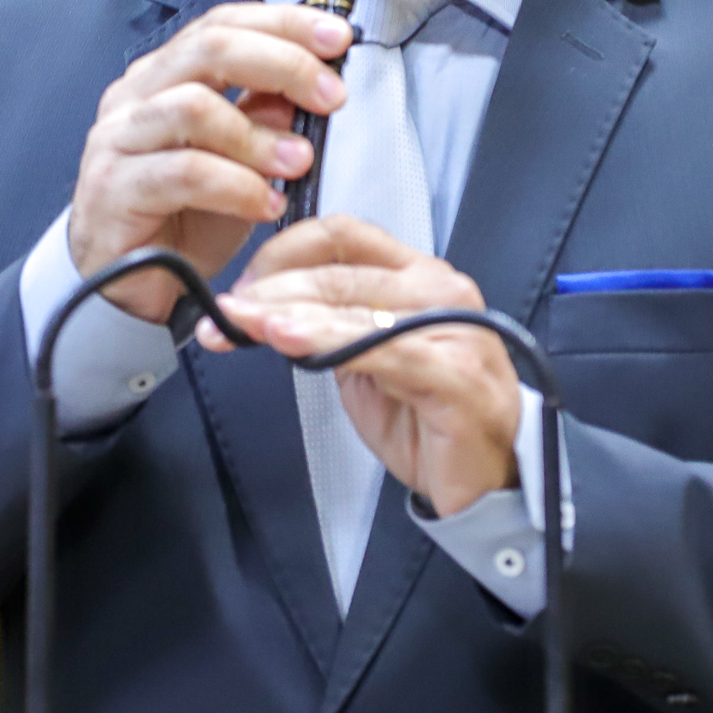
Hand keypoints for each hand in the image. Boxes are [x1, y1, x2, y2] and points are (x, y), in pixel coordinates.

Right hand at [67, 3, 350, 321]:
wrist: (129, 283)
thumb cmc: (182, 217)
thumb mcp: (240, 161)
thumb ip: (264, 117)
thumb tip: (306, 87)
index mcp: (165, 76)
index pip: (223, 23)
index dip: (283, 24)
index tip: (336, 39)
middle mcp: (136, 97)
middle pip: (209, 49)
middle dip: (282, 64)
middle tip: (329, 95)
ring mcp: (118, 140)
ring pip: (193, 107)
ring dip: (259, 135)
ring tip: (298, 162)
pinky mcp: (113, 187)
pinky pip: (183, 172)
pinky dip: (236, 186)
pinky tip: (265, 203)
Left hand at [199, 216, 521, 516]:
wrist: (485, 476)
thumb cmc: (429, 418)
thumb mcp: (366, 360)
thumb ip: (329, 328)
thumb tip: (263, 312)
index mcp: (417, 274)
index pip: (343, 236)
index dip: (284, 252)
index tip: (244, 283)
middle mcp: (438, 287)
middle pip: (339, 271)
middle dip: (271, 290)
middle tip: (227, 311)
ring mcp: (449, 325)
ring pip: (351, 304)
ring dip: (285, 313)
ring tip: (242, 322)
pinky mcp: (451, 370)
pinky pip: (376, 347)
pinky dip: (323, 340)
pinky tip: (286, 340)